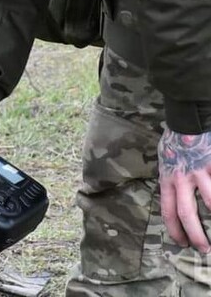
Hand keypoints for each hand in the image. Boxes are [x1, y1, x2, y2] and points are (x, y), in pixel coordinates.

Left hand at [158, 128, 210, 252]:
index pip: (168, 210)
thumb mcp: (165, 162)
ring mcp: (200, 173)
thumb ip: (171, 180)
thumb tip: (174, 198)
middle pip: (187, 214)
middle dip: (196, 235)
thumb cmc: (175, 141)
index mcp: (167, 179)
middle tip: (204, 249)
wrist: (188, 121)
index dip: (174, 229)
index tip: (181, 243)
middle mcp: (182, 179)